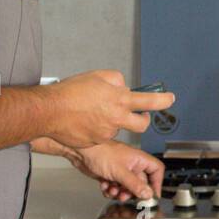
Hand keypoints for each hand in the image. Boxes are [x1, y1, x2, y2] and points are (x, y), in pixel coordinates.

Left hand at [32, 137, 164, 201]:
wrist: (80, 152)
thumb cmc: (100, 152)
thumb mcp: (120, 171)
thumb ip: (135, 184)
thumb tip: (148, 194)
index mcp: (138, 159)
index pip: (156, 170)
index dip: (156, 183)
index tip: (151, 195)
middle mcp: (131, 164)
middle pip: (141, 183)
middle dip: (132, 192)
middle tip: (125, 196)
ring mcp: (121, 170)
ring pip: (127, 188)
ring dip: (120, 192)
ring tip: (112, 190)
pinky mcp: (110, 175)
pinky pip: (116, 188)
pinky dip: (110, 190)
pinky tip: (105, 186)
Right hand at [45, 70, 175, 148]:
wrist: (49, 111)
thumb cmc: (70, 92)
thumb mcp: (97, 76)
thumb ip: (116, 80)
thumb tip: (123, 86)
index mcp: (119, 100)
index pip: (149, 101)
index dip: (163, 101)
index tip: (170, 99)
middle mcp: (116, 118)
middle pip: (141, 125)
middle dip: (143, 120)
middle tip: (139, 115)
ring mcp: (107, 132)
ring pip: (118, 128)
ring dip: (113, 121)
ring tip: (94, 111)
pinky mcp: (96, 142)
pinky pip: (103, 136)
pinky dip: (99, 129)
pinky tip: (86, 121)